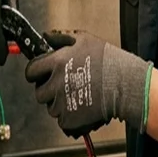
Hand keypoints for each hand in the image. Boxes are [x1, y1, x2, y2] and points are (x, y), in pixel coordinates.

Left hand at [25, 33, 151, 137]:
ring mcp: (61, 103)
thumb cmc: (110, 62)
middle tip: (63, 86)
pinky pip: (62, 119)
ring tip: (78, 94)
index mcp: (57, 63)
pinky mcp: (69, 119)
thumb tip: (46, 37)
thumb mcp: (85, 40)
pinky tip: (82, 105)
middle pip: (39, 92)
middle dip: (48, 89)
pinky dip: (70, 115)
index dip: (36, 72)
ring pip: (51, 107)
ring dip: (60, 103)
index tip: (40, 74)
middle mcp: (56, 84)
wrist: (126, 85)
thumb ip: (61, 38)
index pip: (31, 70)